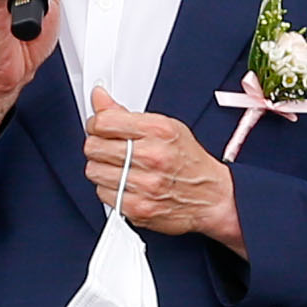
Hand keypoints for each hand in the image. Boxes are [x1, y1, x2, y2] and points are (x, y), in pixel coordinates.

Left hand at [83, 99, 241, 249]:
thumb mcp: (166, 126)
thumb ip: (127, 114)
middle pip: (94, 146)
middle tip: (107, 147)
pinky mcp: (138, 208)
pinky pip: (103, 194)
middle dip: (96, 145)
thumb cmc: (190, 161)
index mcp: (159, 131)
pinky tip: (124, 183)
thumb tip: (99, 98)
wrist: (212, 197)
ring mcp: (144, 184)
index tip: (99, 127)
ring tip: (118, 167)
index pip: (104, 121)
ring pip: (94, 170)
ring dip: (101, 168)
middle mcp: (152, 157)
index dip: (96, 123)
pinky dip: (109, 189)